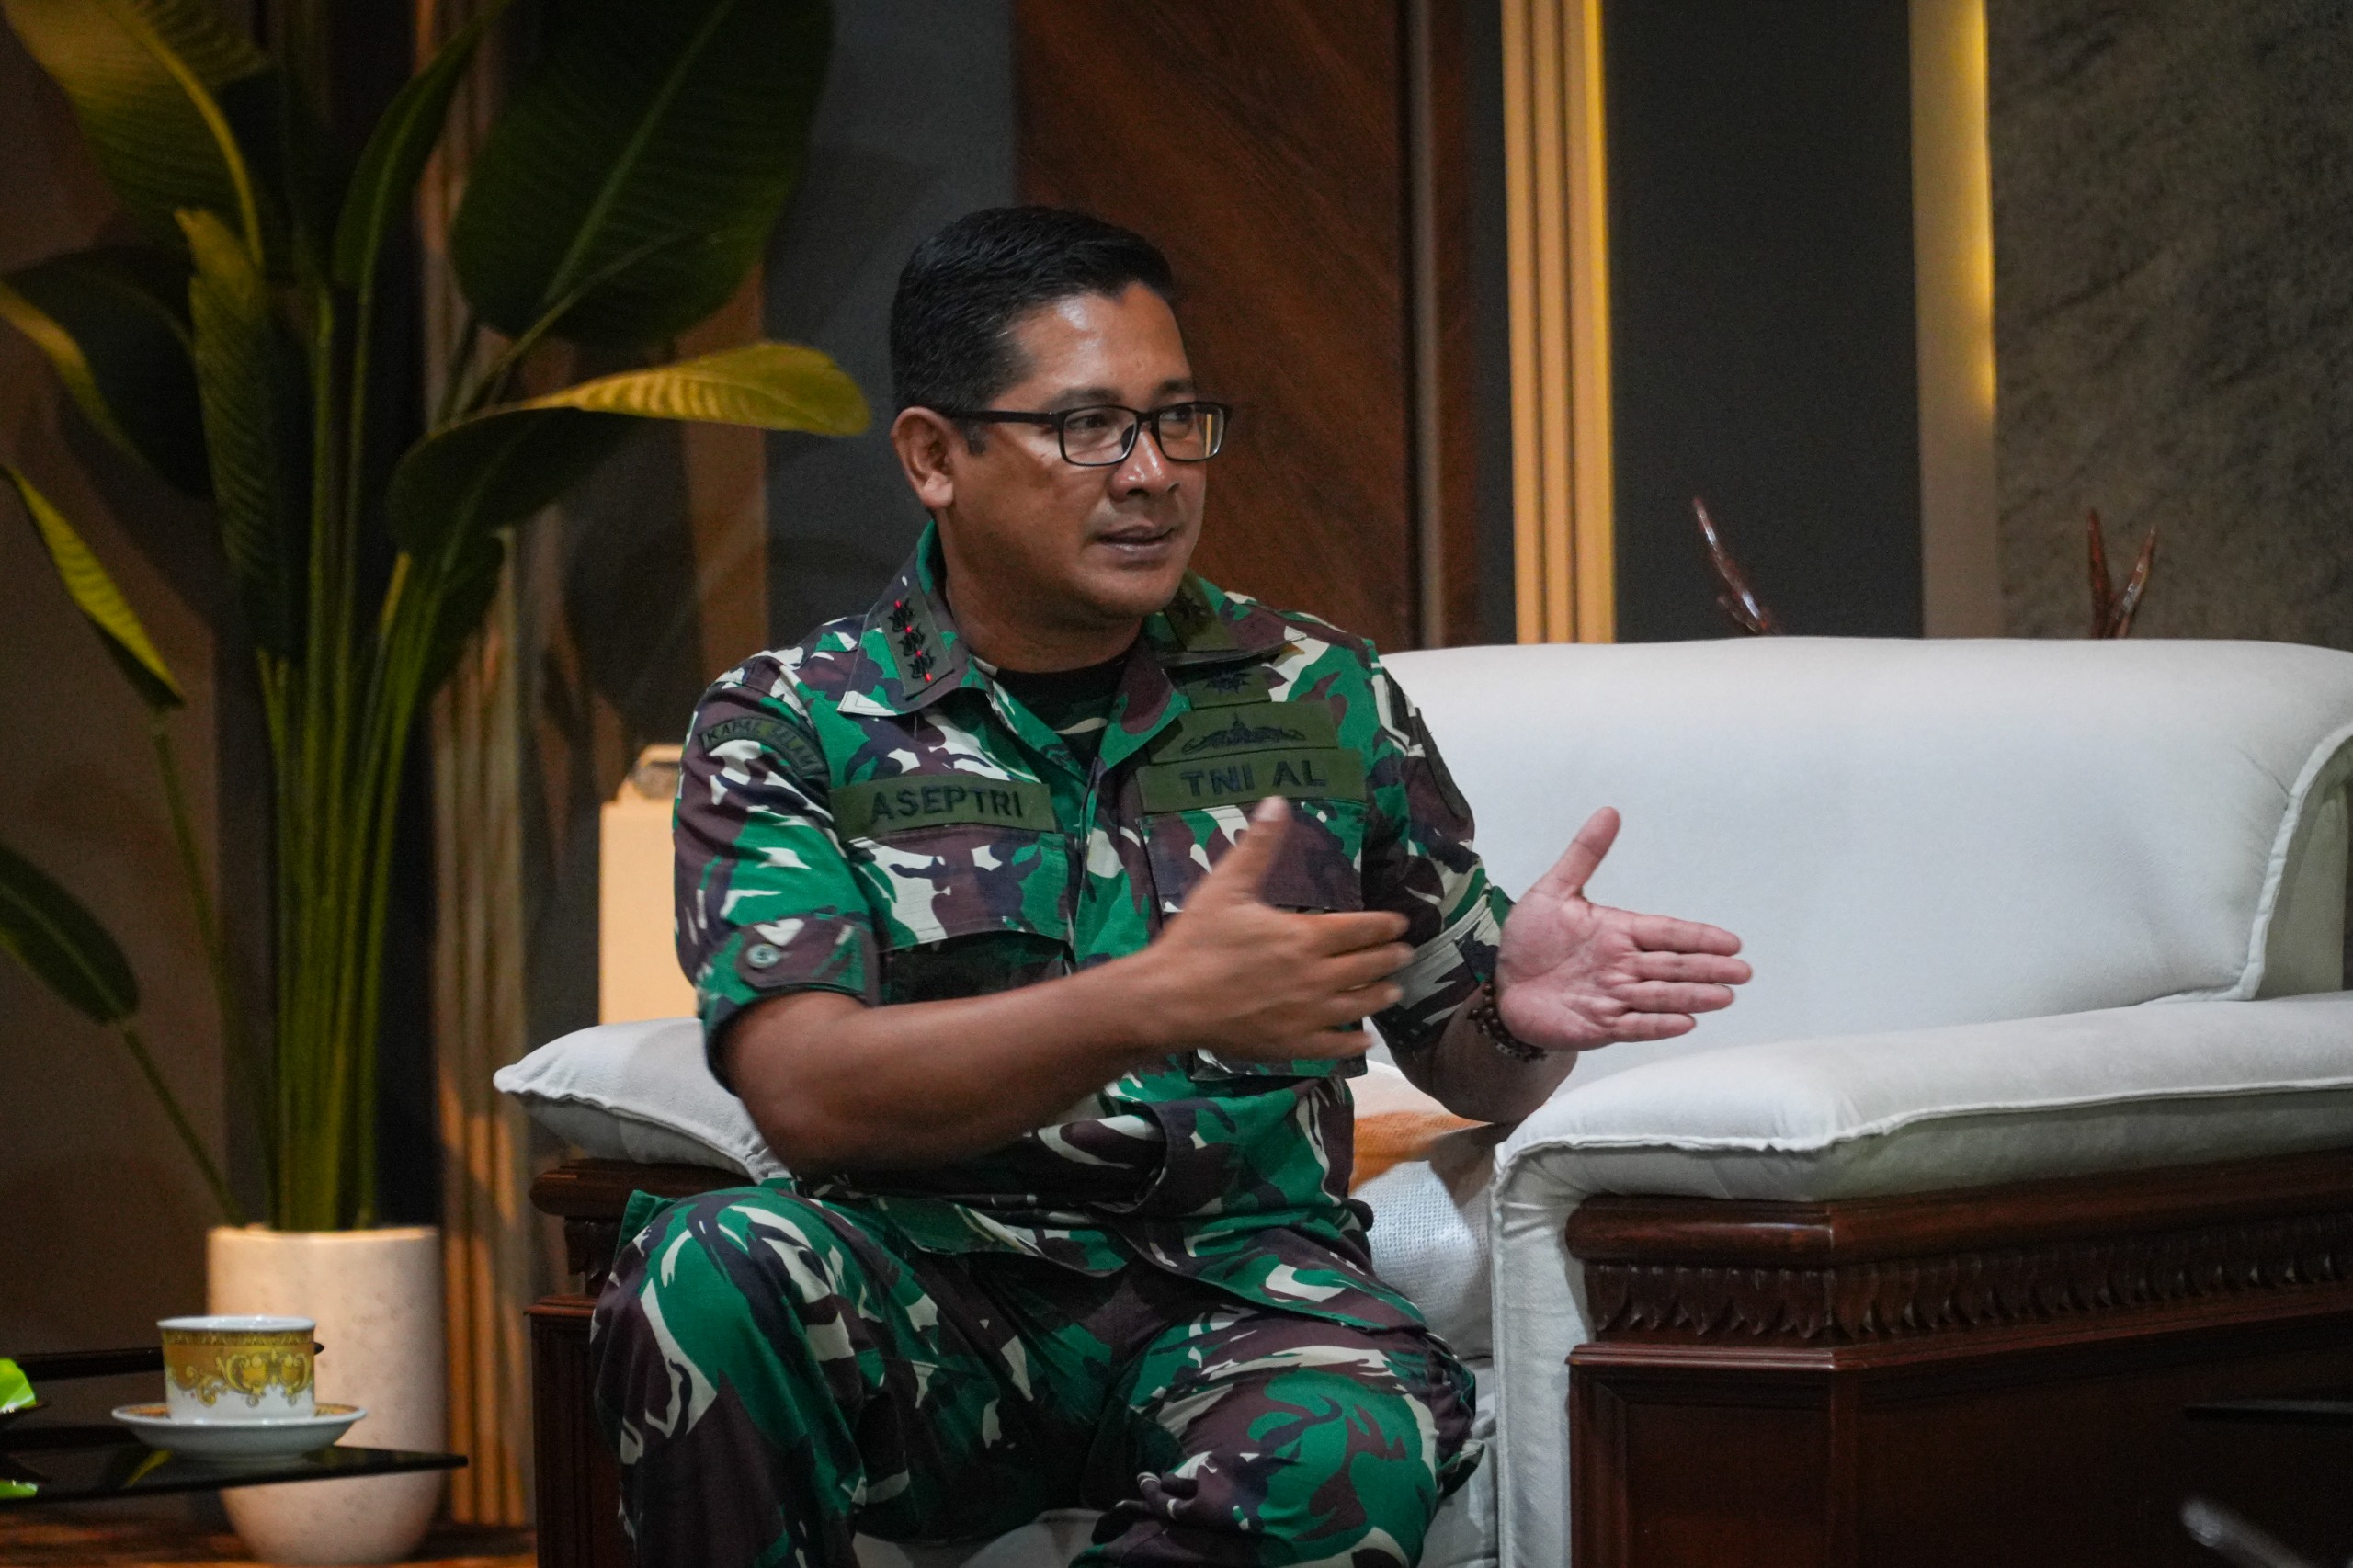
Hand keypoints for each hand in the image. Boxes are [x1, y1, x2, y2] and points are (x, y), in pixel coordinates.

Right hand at [1131, 798, 1412, 1061]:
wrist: (1169, 1000)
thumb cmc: (1197, 941)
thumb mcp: (1226, 885)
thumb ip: (1258, 846)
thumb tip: (1278, 802)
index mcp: (1304, 937)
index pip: (1360, 929)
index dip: (1385, 926)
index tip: (1400, 924)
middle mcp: (1316, 977)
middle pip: (1367, 967)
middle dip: (1391, 958)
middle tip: (1405, 954)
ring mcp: (1307, 1015)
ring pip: (1359, 1006)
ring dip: (1381, 996)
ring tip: (1395, 991)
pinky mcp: (1292, 1044)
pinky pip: (1334, 1046)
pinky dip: (1354, 1043)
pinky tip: (1364, 1040)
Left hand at [1495, 807, 1749, 1049]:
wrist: (1501, 985)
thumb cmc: (1529, 940)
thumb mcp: (1553, 891)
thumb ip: (1585, 854)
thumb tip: (1609, 812)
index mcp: (1618, 932)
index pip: (1667, 932)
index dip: (1698, 937)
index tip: (1732, 942)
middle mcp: (1622, 965)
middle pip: (1672, 966)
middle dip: (1707, 968)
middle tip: (1742, 971)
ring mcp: (1613, 996)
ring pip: (1659, 996)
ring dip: (1692, 996)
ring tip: (1724, 997)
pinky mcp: (1599, 1024)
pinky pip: (1633, 1024)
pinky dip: (1658, 1024)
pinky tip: (1685, 1023)